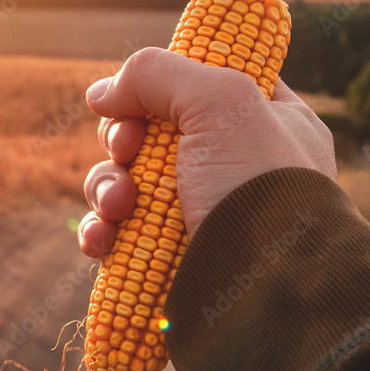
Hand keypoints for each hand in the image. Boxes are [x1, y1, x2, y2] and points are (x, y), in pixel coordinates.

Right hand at [77, 47, 338, 257]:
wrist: (268, 296)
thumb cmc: (259, 188)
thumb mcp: (220, 99)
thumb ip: (157, 74)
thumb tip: (100, 94)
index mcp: (268, 121)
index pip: (204, 82)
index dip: (162, 84)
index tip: (137, 95)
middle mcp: (233, 166)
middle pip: (150, 132)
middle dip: (123, 139)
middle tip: (128, 149)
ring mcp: (198, 215)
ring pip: (125, 183)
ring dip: (107, 188)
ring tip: (119, 205)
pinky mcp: (166, 260)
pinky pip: (116, 234)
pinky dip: (101, 232)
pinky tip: (102, 239)